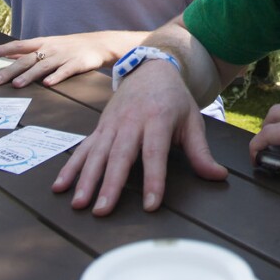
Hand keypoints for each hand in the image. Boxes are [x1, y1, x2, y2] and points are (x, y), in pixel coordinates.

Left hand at [0, 30, 137, 87]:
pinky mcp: (77, 64)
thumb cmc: (70, 47)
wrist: (98, 44)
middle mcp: (50, 49)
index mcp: (43, 43)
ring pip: (43, 66)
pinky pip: (65, 71)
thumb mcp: (49, 45)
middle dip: (11, 69)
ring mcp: (63, 56)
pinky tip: (48, 84)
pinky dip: (56, 76)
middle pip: (27, 59)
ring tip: (17, 85)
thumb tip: (9, 56)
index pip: (20, 45)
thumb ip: (30, 52)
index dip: (5, 49)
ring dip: (29, 75)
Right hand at [52, 59, 225, 213]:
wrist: (151, 69)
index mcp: (157, 120)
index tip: (150, 205)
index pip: (154, 154)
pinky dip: (71, 167)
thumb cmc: (174, 100)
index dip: (153, 180)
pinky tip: (60, 186)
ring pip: (97, 154)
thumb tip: (219, 177)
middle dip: (110, 184)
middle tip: (102, 210)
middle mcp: (131, 122)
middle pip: (119, 156)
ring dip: (86, 179)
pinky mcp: (100, 128)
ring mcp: (112, 125)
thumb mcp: (192, 121)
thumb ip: (201, 152)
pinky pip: (83, 149)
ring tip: (78, 203)